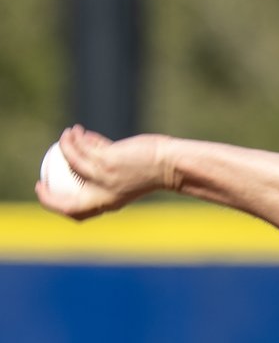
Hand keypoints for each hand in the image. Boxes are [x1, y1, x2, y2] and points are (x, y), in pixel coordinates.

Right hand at [35, 124, 168, 220]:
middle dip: (47, 193)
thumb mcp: (124, 176)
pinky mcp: (107, 162)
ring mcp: (104, 178)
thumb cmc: (151, 170)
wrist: (170, 165)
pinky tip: (78, 131)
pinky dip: (77, 138)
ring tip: (68, 135)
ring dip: (65, 145)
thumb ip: (105, 169)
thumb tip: (86, 150)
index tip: (44, 189)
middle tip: (44, 174)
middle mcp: (104, 194)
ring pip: (71, 160)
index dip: (54, 204)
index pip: (75, 212)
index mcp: (108, 202)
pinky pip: (83, 147)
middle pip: (67, 202)